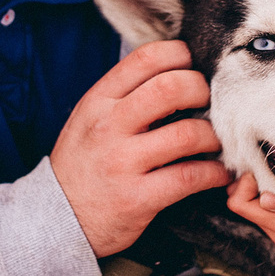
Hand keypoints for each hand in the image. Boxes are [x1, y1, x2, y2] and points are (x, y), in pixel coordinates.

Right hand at [50, 40, 227, 257]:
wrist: (55, 220)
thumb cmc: (84, 163)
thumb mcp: (90, 118)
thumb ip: (127, 94)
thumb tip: (179, 71)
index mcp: (99, 101)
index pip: (146, 58)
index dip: (181, 55)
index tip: (195, 66)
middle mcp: (108, 126)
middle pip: (171, 88)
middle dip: (202, 90)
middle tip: (211, 103)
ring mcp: (122, 163)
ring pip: (188, 134)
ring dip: (213, 136)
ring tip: (216, 141)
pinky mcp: (138, 198)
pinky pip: (190, 177)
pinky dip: (215, 173)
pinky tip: (219, 172)